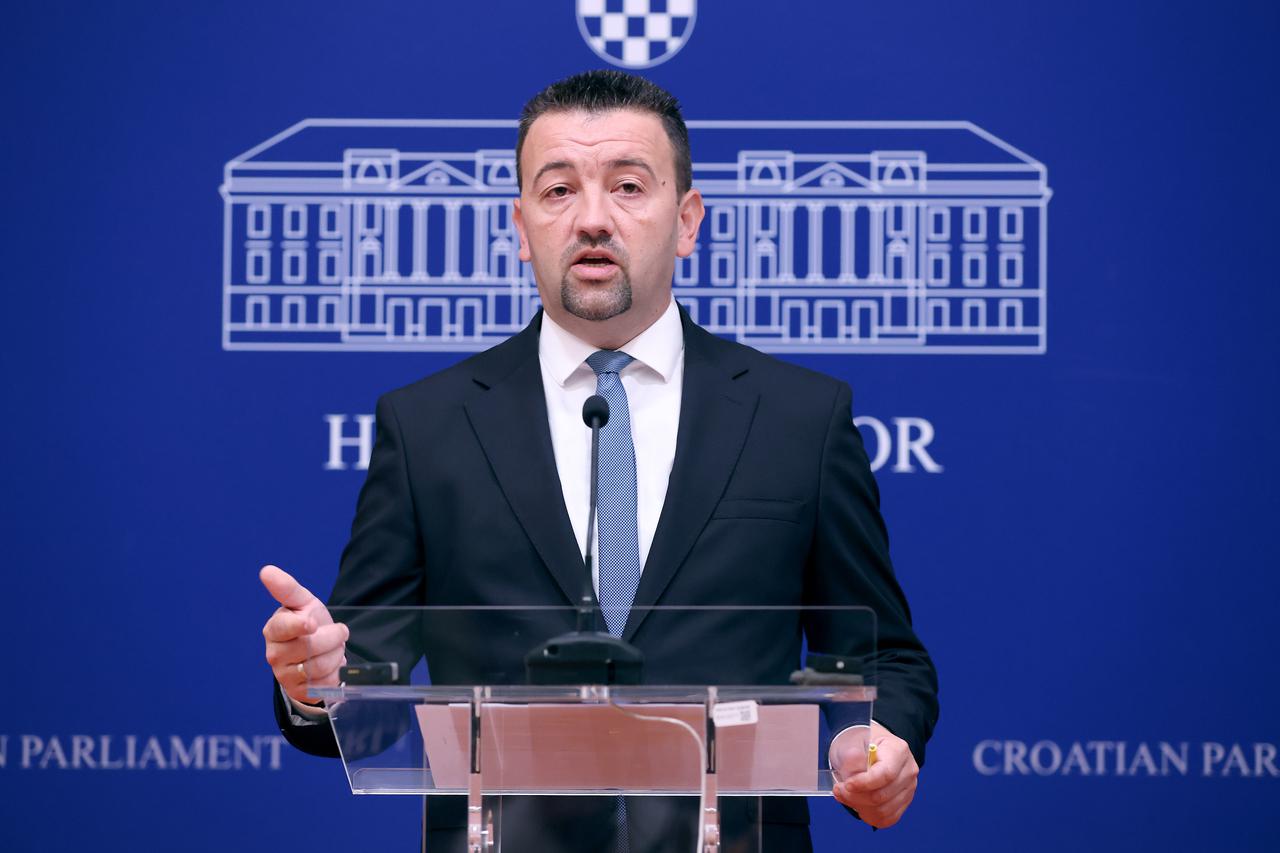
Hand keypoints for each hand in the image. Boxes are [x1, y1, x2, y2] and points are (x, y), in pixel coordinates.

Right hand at [260, 565, 347, 705]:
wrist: (317, 652)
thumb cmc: (308, 621)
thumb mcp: (302, 602)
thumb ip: (286, 587)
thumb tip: (266, 571)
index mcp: (273, 630)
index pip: (283, 628)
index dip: (299, 626)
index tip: (312, 622)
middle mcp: (274, 655)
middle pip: (309, 648)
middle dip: (332, 638)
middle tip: (337, 632)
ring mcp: (284, 676)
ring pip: (318, 667)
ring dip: (335, 655)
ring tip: (333, 648)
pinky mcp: (298, 692)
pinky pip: (324, 685)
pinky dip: (334, 674)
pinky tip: (330, 666)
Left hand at [830, 721, 918, 828]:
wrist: (869, 749)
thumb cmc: (861, 744)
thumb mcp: (852, 742)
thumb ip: (851, 757)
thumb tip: (854, 773)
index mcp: (898, 750)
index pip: (886, 774)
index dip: (864, 783)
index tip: (847, 784)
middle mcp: (908, 771)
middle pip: (883, 795)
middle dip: (855, 796)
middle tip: (839, 789)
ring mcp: (908, 788)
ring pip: (883, 810)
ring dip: (859, 807)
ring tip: (844, 795)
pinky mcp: (903, 802)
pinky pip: (887, 819)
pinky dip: (868, 815)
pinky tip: (856, 804)